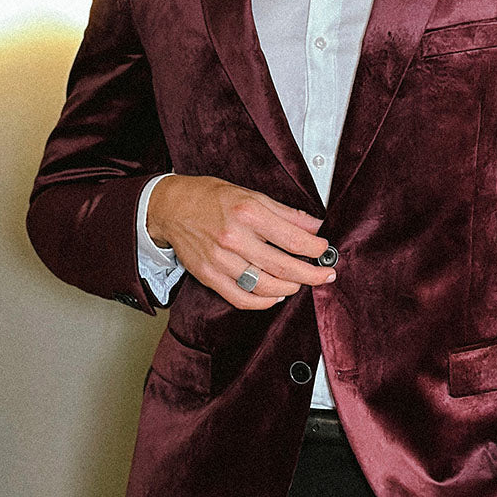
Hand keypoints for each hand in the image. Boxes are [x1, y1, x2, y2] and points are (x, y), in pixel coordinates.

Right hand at [147, 174, 334, 309]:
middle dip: (311, 274)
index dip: (315, 249)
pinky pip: (241, 298)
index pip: (292, 238)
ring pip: (265, 286)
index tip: (324, 251)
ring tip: (300, 283)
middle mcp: (234, 238)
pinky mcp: (209, 276)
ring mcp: (220, 260)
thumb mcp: (251, 195)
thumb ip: (285, 214)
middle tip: (325, 275)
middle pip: (283, 267)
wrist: (170, 208)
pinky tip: (275, 296)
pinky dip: (263, 302)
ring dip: (290, 289)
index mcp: (247, 213)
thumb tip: (314, 227)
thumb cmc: (210, 198)